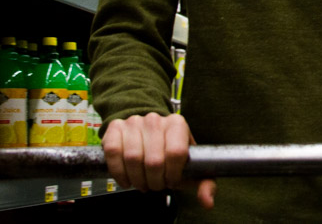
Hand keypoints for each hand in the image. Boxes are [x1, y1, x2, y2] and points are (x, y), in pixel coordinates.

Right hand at [102, 112, 216, 208]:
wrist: (148, 132)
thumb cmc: (171, 152)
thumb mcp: (191, 165)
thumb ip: (205, 184)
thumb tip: (207, 202)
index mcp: (177, 124)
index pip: (176, 153)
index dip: (172, 174)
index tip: (171, 180)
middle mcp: (155, 119)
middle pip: (154, 160)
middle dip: (154, 181)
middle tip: (155, 185)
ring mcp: (134, 122)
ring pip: (133, 158)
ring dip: (137, 179)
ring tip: (142, 182)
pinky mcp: (116, 127)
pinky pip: (114, 152)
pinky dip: (119, 172)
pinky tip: (126, 179)